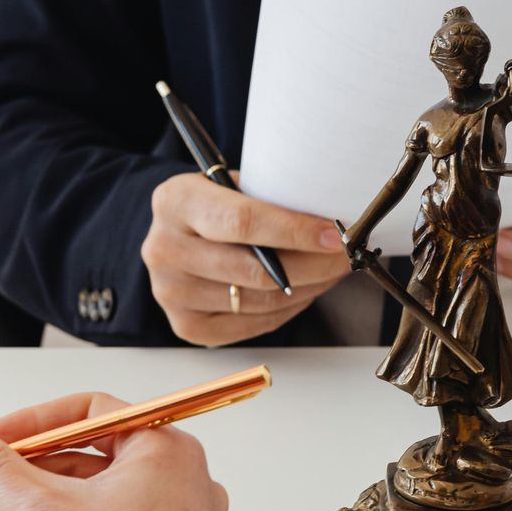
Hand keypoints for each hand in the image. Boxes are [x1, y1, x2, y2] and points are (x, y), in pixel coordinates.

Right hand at [143, 173, 348, 345]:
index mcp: (176, 201)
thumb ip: (271, 199)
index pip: (243, 221)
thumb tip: (333, 222)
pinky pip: (254, 323)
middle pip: (256, 269)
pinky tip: (304, 290)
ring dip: (308, 287)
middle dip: (314, 264)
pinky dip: (288, 309)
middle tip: (346, 256)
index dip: (296, 231)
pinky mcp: (186, 325)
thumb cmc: (218, 204)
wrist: (178, 233)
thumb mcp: (235, 185)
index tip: (335, 236)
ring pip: (260, 300)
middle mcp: (164, 249)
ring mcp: (171, 293)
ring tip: (330, 271)